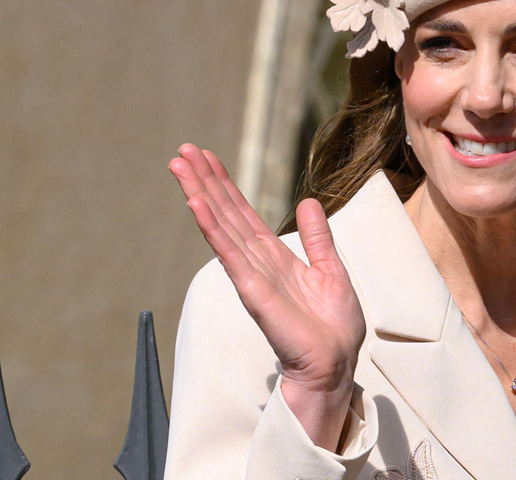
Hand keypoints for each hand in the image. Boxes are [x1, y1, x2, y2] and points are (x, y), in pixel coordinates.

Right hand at [169, 144, 365, 447]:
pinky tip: (197, 205)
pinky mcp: (254, 291)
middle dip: (204, 182)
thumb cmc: (333, 326)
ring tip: (180, 167)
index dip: (225, 185)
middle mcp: (257, 261)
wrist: (335, 363)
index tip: (207, 158)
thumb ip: (318, 238)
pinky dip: (213, 228)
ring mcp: (252, 275)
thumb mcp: (331, 270)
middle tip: (181, 152)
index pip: (243, 213)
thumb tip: (308, 202)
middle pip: (225, 213)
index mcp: (274, 256)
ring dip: (199, 195)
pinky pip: (230, 254)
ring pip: (221, 226)